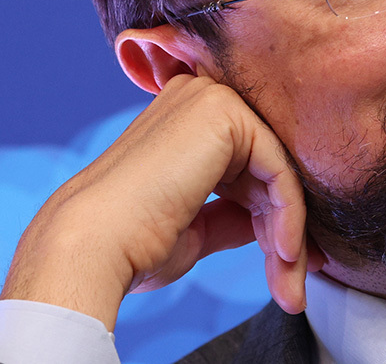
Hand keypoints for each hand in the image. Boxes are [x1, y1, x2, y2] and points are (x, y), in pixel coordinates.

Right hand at [0, 73, 318, 329]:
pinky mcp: (226, 114)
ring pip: (277, 173)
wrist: (92, 246)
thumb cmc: (131, 243)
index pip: (248, 170)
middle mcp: (199, 100)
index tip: (288, 267)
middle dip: (285, 232)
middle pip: (266, 171)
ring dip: (289, 234)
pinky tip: (282, 255)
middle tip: (293, 285)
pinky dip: (289, 217)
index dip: (272, 221)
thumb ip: (233, 214)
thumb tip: (271, 224)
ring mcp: (211, 100)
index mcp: (185, 121)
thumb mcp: (196, 227)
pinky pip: (279, 170)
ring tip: (288, 283)